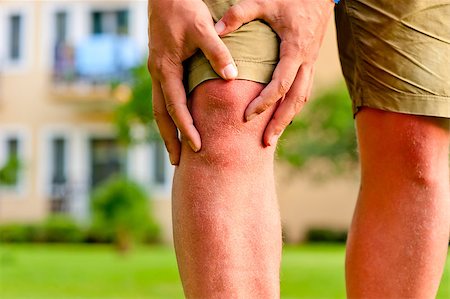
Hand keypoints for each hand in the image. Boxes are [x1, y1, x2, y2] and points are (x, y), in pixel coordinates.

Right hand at [148, 0, 237, 164]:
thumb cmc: (184, 8)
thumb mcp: (203, 29)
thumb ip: (217, 53)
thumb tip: (232, 77)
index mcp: (166, 68)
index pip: (176, 107)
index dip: (186, 129)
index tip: (196, 148)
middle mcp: (158, 73)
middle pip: (161, 115)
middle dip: (169, 139)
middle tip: (177, 163)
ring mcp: (158, 70)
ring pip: (160, 107)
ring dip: (167, 130)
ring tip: (175, 150)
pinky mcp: (162, 65)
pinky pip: (164, 96)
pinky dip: (170, 114)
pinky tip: (179, 121)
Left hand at [215, 0, 333, 145]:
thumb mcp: (264, 0)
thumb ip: (239, 14)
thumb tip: (215, 31)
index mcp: (295, 49)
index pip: (280, 84)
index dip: (264, 102)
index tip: (247, 117)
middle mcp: (306, 61)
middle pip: (296, 100)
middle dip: (281, 122)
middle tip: (266, 143)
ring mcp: (311, 63)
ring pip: (303, 97)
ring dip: (288, 118)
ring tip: (273, 136)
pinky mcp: (310, 62)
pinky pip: (304, 90)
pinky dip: (292, 105)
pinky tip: (281, 115)